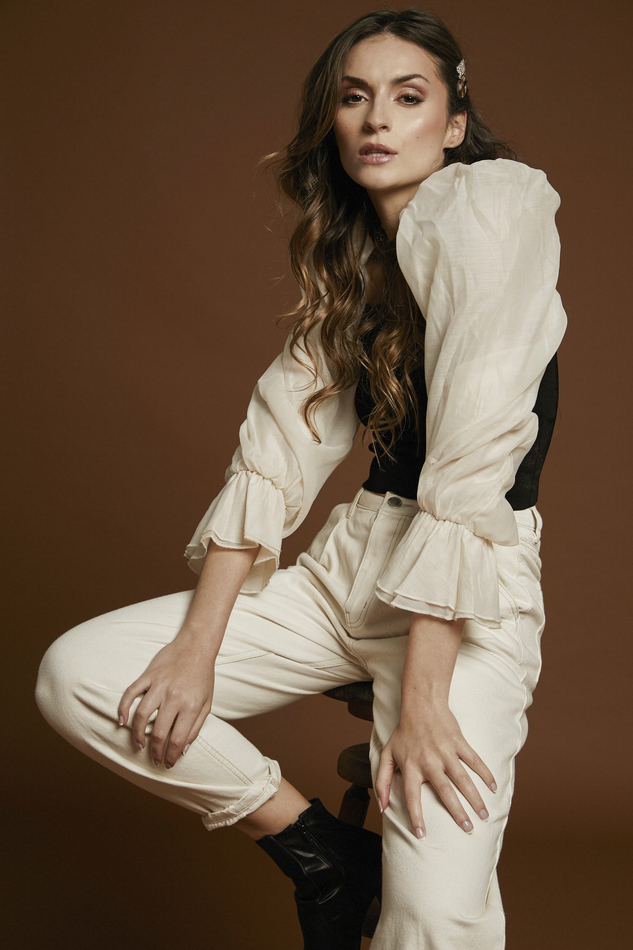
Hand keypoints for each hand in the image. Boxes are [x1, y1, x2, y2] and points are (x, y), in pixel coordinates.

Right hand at [118, 631, 215, 768]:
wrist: (196, 646)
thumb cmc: (203, 676)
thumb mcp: (207, 703)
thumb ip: (196, 727)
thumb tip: (184, 750)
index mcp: (190, 706)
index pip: (178, 740)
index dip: (171, 756)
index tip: (167, 764)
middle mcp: (173, 697)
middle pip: (158, 732)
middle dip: (155, 751)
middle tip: (153, 760)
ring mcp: (159, 685)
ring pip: (141, 715)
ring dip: (137, 734)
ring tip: (140, 745)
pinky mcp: (148, 676)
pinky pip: (131, 693)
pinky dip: (124, 708)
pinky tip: (122, 722)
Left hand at [374, 701, 496, 838]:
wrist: (421, 704)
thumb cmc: (403, 732)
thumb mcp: (387, 754)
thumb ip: (381, 780)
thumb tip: (381, 806)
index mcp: (410, 766)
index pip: (412, 797)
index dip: (416, 817)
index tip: (422, 836)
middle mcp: (429, 761)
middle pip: (445, 791)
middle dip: (457, 812)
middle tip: (468, 830)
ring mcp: (445, 752)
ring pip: (463, 779)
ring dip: (475, 798)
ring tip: (484, 815)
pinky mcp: (459, 743)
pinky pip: (474, 760)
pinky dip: (485, 774)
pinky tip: (493, 788)